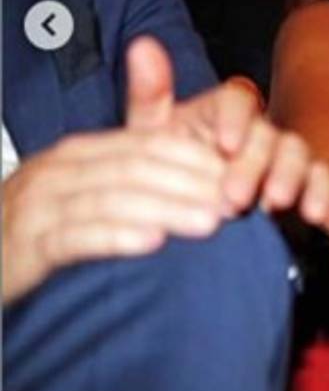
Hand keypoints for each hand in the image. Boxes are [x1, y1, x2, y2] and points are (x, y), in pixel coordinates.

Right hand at [2, 128, 229, 303]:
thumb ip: (142, 169)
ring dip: (165, 208)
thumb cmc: (45, 224)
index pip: (151, 144)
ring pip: (111, 198)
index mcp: (82, 152)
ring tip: (210, 221)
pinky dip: (114, 236)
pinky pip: (73, 236)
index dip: (200, 157)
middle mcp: (60, 171)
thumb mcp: (91, 188)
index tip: (243, 173)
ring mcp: (38, 206)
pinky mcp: (24, 246)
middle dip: (192, 183)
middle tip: (237, 201)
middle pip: (137, 167)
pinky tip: (150, 242)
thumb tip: (210, 164)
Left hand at [125, 36, 328, 221]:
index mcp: (225, 114)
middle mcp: (259, 131)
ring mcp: (285, 158)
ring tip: (273, 203)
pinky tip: (313, 212)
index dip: (236, 118)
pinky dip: (322, 192)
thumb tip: (142, 44)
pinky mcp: (307, 185)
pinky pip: (323, 180)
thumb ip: (149, 95)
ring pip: (298, 153)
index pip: (238, 99)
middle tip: (234, 197)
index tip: (224, 145)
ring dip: (289, 176)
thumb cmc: (171, 172)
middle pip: (268, 132)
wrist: (191, 217)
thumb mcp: (152, 139)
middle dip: (254, 163)